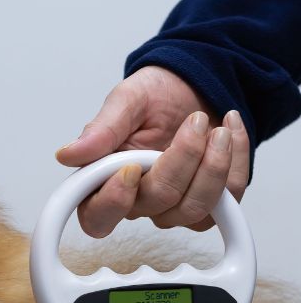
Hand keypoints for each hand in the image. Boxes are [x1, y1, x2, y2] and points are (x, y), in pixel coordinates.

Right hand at [56, 66, 249, 236]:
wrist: (197, 85)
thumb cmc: (157, 95)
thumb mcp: (126, 100)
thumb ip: (101, 129)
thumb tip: (68, 155)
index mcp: (105, 181)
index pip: (97, 217)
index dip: (113, 202)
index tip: (130, 168)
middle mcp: (137, 201)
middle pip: (157, 205)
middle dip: (182, 160)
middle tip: (195, 122)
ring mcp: (173, 207)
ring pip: (193, 210)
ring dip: (213, 166)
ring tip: (217, 128)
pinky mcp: (208, 205)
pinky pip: (227, 202)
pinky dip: (235, 163)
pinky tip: (230, 132)